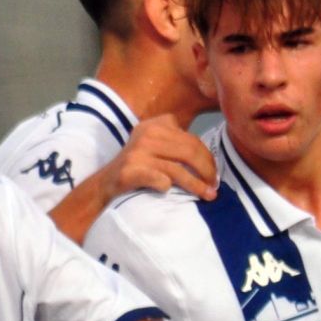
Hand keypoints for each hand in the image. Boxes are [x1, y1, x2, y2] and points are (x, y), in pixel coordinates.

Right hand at [95, 116, 217, 200]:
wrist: (106, 183)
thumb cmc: (137, 166)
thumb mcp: (154, 144)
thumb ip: (176, 143)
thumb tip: (210, 162)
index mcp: (156, 124)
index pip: (191, 139)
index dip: (207, 157)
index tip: (213, 173)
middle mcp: (147, 134)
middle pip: (189, 152)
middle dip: (207, 171)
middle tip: (214, 186)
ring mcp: (138, 153)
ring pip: (178, 170)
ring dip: (197, 185)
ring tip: (209, 195)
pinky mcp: (131, 171)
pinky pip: (161, 180)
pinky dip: (168, 188)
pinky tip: (170, 192)